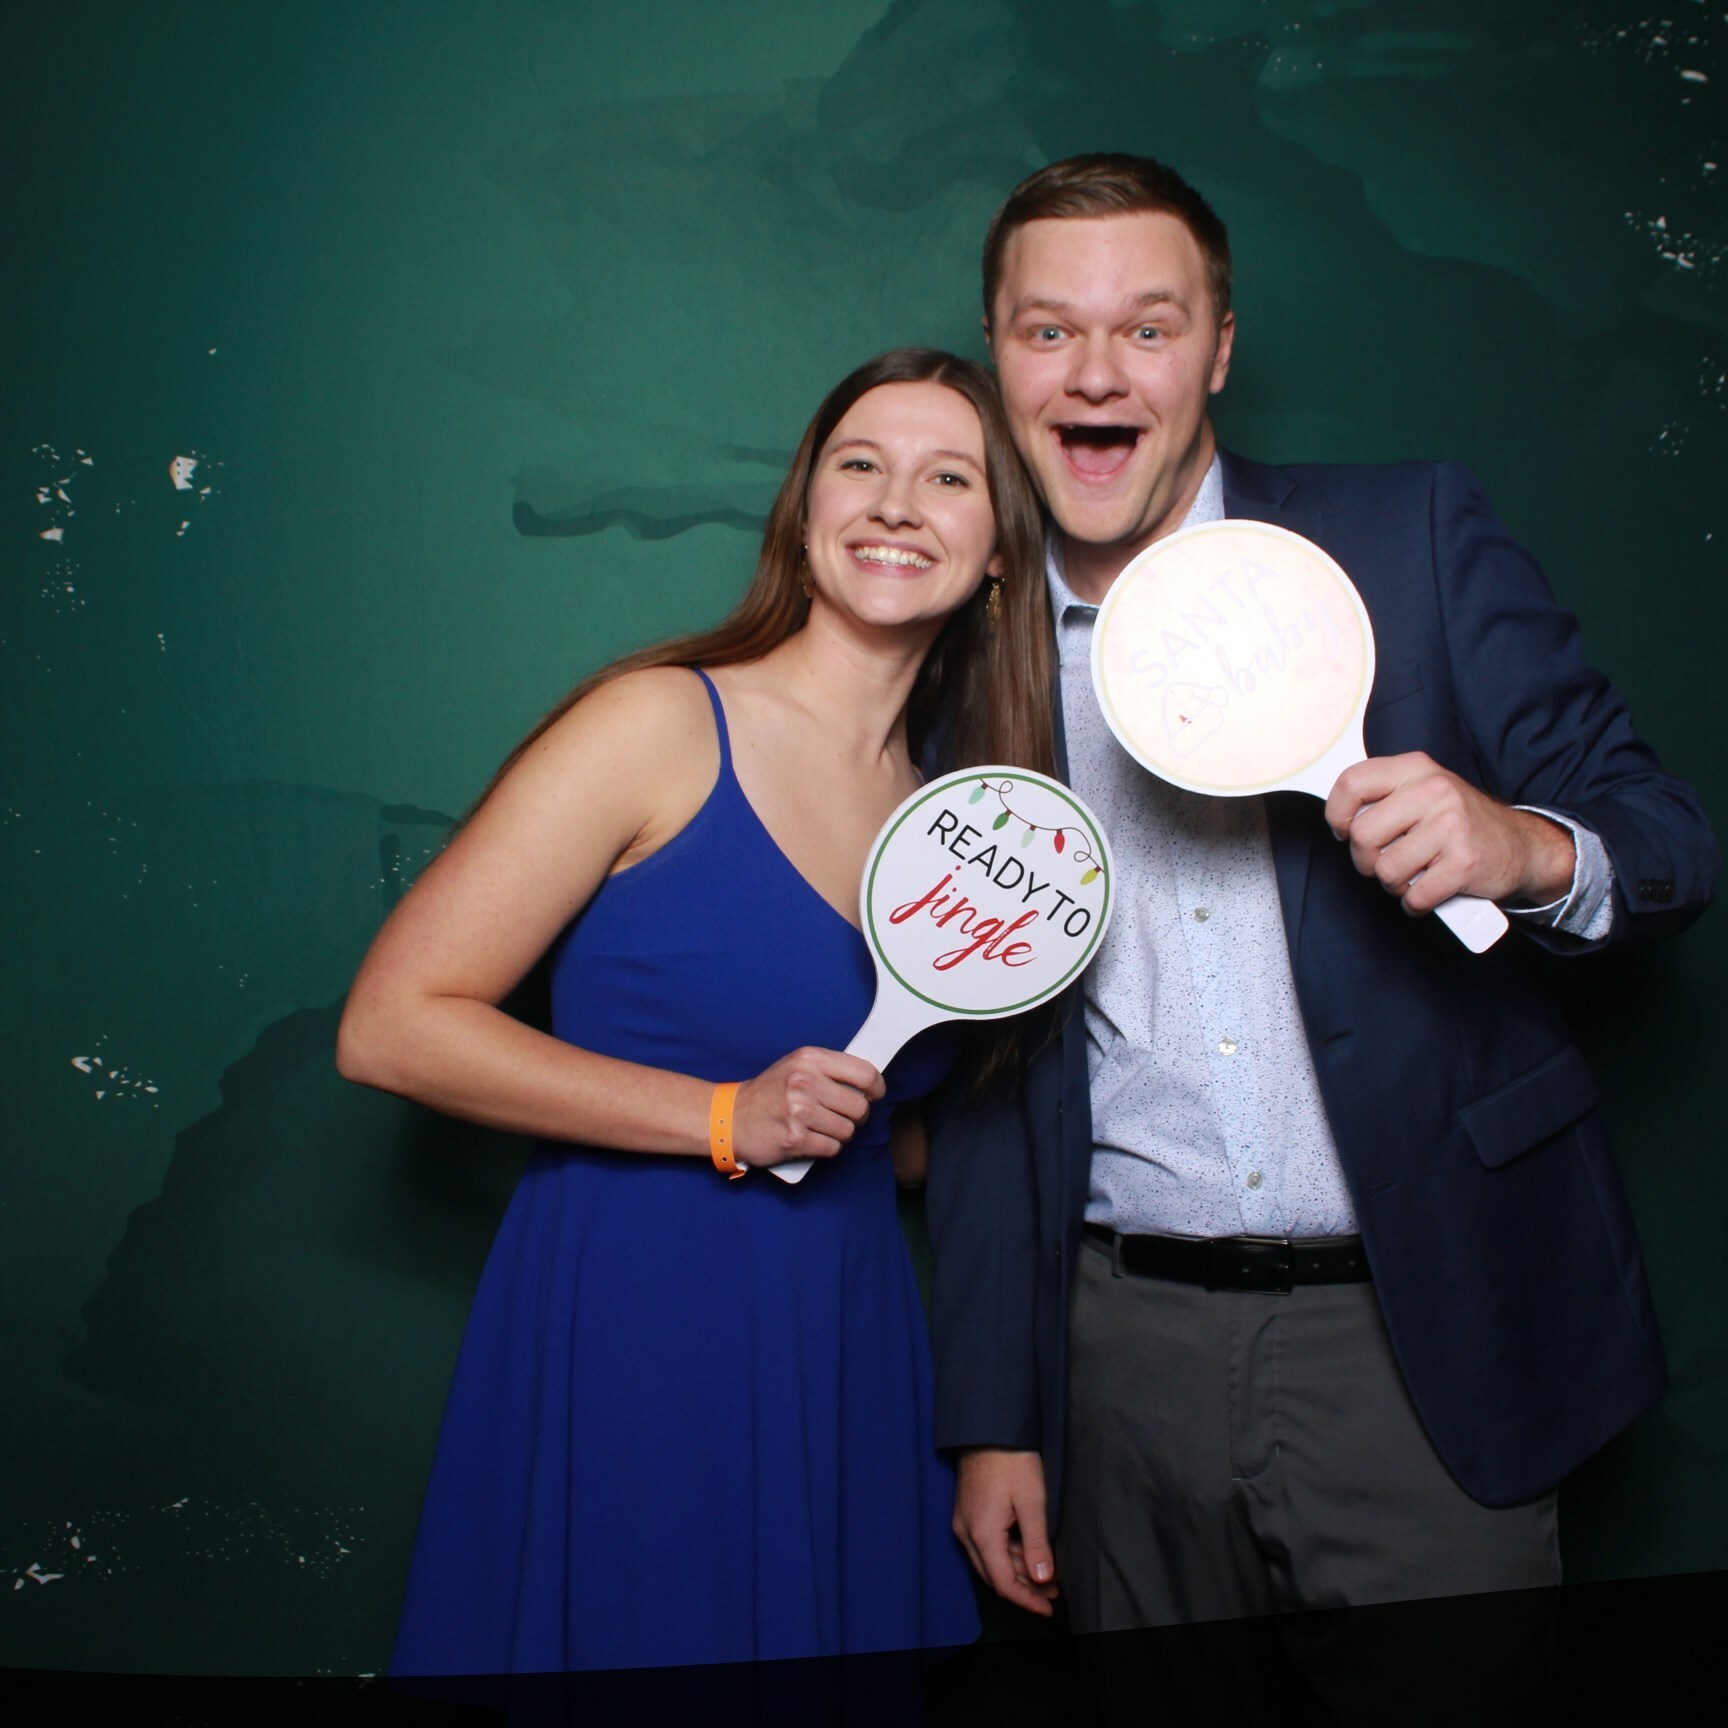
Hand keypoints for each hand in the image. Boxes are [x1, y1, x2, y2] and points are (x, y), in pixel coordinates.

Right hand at [732, 1048, 882, 1168]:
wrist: (731, 1118)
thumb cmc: (770, 1093)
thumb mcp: (797, 1066)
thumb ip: (830, 1069)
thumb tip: (870, 1083)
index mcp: (809, 1059)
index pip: (864, 1073)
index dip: (876, 1088)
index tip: (874, 1095)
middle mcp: (804, 1082)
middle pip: (859, 1107)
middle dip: (856, 1116)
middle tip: (841, 1115)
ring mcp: (799, 1111)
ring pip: (848, 1130)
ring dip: (839, 1133)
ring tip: (821, 1127)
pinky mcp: (795, 1139)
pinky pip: (832, 1148)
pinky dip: (826, 1147)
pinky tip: (811, 1139)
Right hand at [953, 1448, 1057, 1615]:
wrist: (988, 1427)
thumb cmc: (1011, 1460)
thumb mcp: (1032, 1502)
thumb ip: (1037, 1544)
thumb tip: (1042, 1579)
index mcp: (982, 1534)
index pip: (1003, 1583)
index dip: (1027, 1600)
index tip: (1048, 1608)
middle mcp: (966, 1532)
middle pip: (994, 1576)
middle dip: (1024, 1588)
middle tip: (1052, 1593)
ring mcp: (964, 1522)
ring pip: (989, 1561)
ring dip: (1016, 1571)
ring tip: (1046, 1574)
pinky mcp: (967, 1512)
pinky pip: (985, 1545)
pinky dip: (1006, 1554)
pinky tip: (1027, 1551)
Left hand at [1325, 752, 1574, 913]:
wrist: (1522, 846)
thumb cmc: (1460, 824)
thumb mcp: (1423, 792)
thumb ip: (1384, 798)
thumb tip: (1343, 822)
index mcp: (1416, 768)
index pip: (1352, 783)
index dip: (1338, 814)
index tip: (1345, 831)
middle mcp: (1434, 790)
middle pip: (1363, 835)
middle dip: (1367, 860)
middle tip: (1387, 861)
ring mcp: (1451, 825)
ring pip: (1385, 870)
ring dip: (1394, 884)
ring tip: (1415, 875)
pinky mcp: (1464, 862)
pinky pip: (1414, 895)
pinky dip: (1416, 903)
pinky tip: (1429, 891)